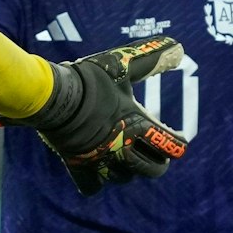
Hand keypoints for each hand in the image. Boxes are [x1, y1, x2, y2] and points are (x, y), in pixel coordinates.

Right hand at [4, 35, 187, 194]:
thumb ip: (151, 59)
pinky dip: (97, 181)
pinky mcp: (79, 166)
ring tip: (125, 158)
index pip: (171, 146)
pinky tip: (97, 169)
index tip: (176, 139)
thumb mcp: (123, 66)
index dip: (177, 144)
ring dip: (128, 171)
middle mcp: (123, 148)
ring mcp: (101, 160)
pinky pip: (93, 186)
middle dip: (157, 163)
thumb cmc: (90, 79)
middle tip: (155, 155)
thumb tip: (180, 46)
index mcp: (138, 125)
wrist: (52, 96)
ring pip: (124, 179)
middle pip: (152, 170)